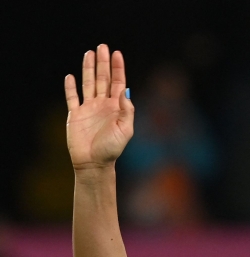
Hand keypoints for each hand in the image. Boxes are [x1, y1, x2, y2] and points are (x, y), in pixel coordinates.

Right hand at [65, 45, 133, 169]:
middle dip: (103, 63)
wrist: (93, 163)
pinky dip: (70, 87)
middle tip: (102, 46)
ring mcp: (88, 109)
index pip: (118, 83)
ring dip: (88, 69)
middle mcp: (102, 105)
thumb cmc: (112, 150)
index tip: (117, 53)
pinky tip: (70, 76)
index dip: (118, 68)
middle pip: (103, 79)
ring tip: (89, 53)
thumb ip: (126, 110)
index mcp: (116, 108)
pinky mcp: (75, 115)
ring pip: (88, 84)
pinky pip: (72, 97)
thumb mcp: (125, 130)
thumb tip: (125, 91)